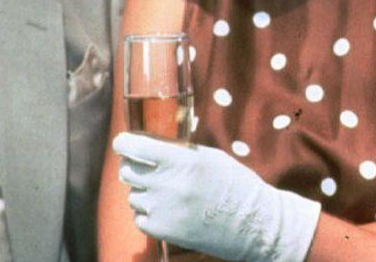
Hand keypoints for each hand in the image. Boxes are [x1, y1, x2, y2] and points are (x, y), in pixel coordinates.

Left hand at [113, 132, 321, 261]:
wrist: (252, 225)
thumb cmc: (234, 185)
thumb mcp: (208, 156)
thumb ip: (178, 150)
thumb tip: (149, 143)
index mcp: (181, 161)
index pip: (133, 147)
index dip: (124, 143)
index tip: (123, 143)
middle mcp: (168, 185)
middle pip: (127, 171)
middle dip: (134, 166)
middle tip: (147, 167)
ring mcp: (163, 210)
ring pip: (133, 195)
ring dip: (144, 192)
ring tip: (169, 194)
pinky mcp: (162, 232)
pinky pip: (140, 218)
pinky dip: (149, 214)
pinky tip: (169, 211)